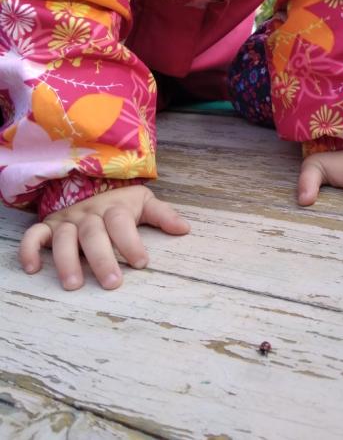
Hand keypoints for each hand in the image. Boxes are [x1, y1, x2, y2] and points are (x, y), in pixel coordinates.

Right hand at [18, 186, 189, 289]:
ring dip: (67, 260)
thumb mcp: (142, 203)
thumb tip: (185, 229)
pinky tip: (34, 269)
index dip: (131, 242)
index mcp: (113, 208)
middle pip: (93, 234)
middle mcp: (88, 214)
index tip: (142, 262)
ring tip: (74, 285)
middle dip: (103, 259)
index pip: (120, 223)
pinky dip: (30, 249)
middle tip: (113, 283)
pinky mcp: (48, 227)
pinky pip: (34, 236)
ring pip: (63, 238)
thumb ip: (162, 215)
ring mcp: (66, 221)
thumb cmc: (119, 204)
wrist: (88, 185)